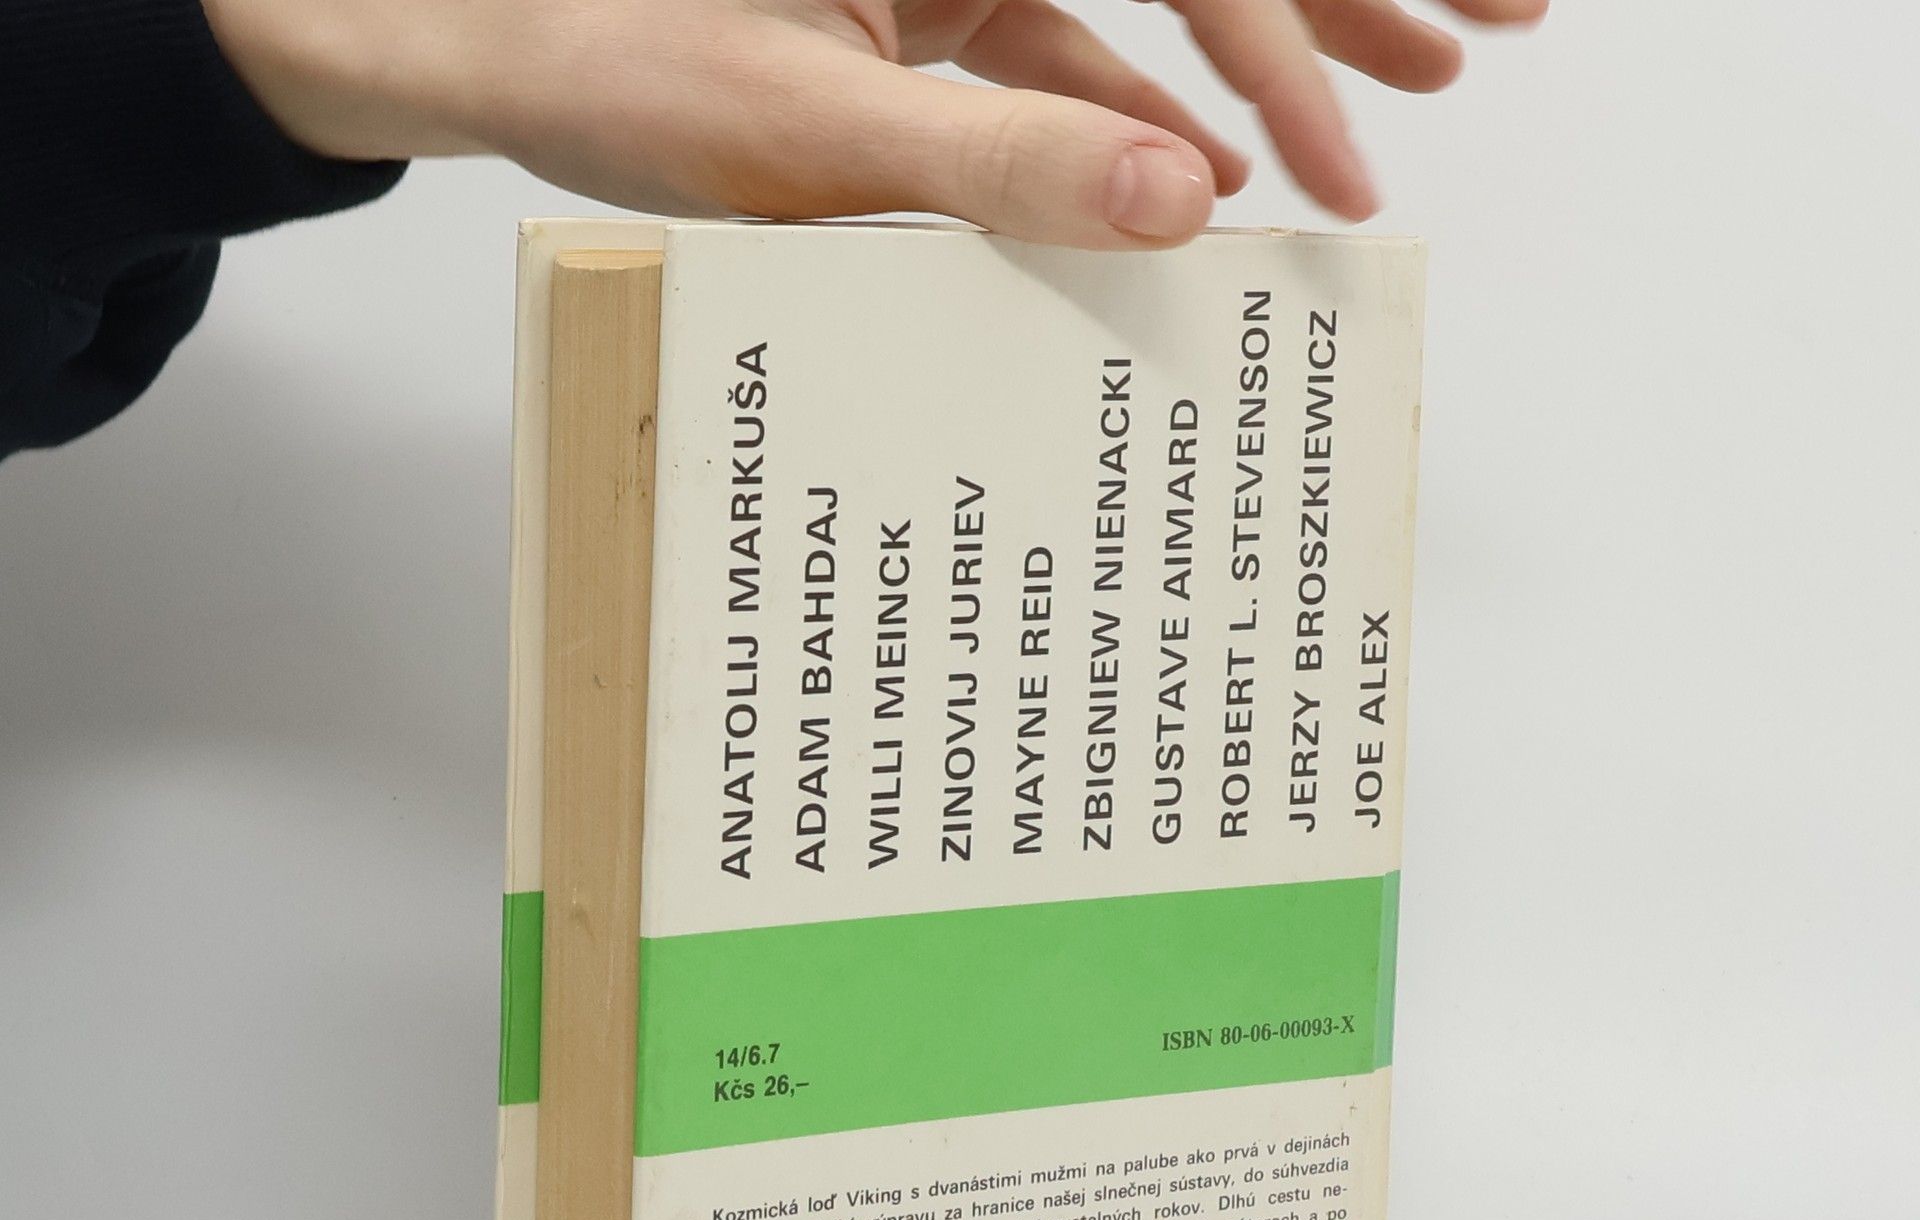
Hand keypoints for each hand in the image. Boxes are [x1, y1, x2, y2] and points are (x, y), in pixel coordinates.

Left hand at [203, 0, 1545, 248]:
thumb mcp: (808, 127)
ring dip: (1271, 50)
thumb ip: (996, 165)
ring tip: (1397, 101)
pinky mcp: (928, 17)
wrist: (491, 53)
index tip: (1477, 22)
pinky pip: (1068, 58)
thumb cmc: (610, 61)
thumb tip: (1187, 205)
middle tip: (1506, 20)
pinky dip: (1141, 119)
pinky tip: (1209, 178)